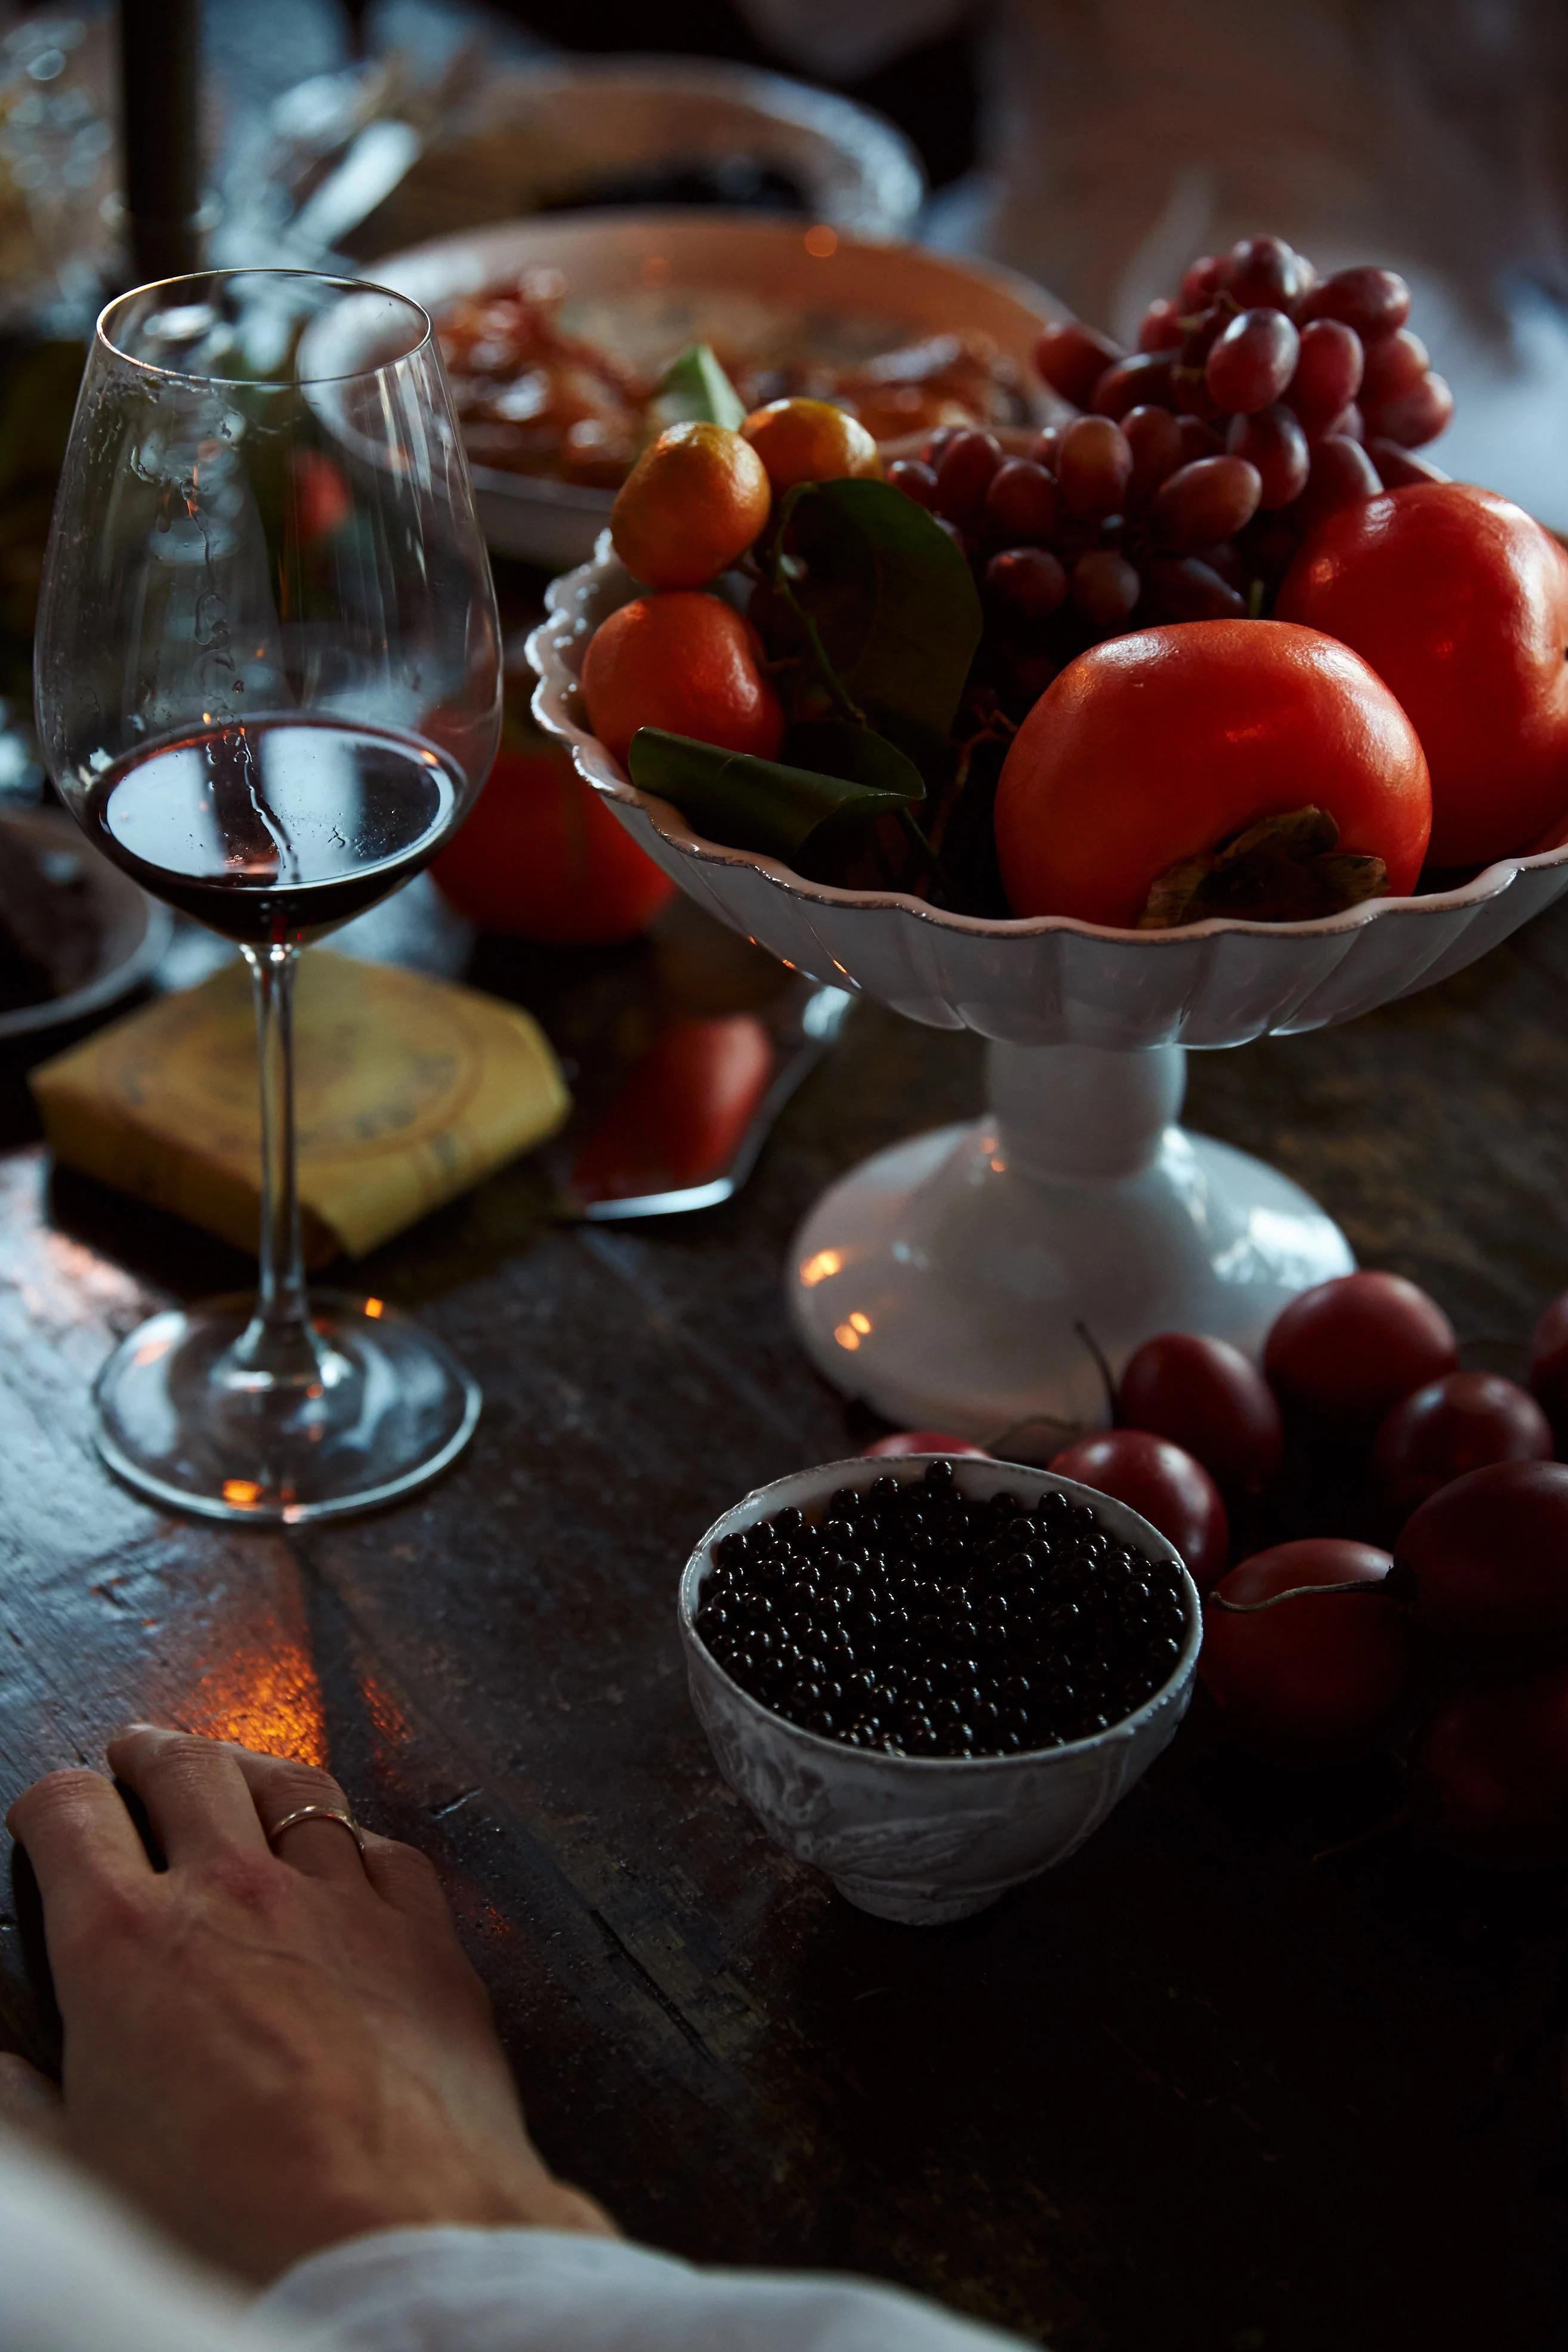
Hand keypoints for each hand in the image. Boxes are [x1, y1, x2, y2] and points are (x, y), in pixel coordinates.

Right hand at [3, 1728, 613, 2282]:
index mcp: (126, 1944)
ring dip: (248, 1770)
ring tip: (232, 1771)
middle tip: (135, 1754)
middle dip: (147, 1751)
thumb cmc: (224, 2219)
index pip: (69, 1814)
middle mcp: (230, 1894)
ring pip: (290, 1785)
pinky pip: (384, 1849)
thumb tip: (3, 2076)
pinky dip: (355, 1841)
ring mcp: (336, 1901)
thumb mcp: (81, 2169)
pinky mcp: (421, 1932)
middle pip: (183, 1767)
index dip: (50, 1803)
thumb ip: (24, 2106)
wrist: (388, 2236)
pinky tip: (347, 1851)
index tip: (49, 1814)